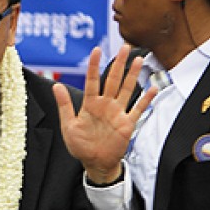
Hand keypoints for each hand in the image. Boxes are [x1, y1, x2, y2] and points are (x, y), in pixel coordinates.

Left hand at [54, 45, 156, 183]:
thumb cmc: (81, 146)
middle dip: (119, 63)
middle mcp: (105, 105)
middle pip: (113, 80)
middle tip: (125, 46)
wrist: (95, 163)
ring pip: (126, 89)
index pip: (92, 80)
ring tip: (139, 59)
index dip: (94, 65)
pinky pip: (138, 109)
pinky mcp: (127, 124)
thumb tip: (56, 85)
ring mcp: (117, 113)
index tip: (96, 50)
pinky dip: (146, 99)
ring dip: (133, 75)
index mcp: (90, 104)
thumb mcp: (68, 126)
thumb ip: (65, 105)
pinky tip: (153, 88)